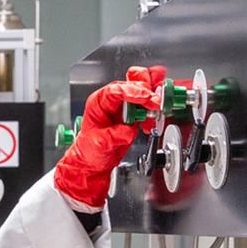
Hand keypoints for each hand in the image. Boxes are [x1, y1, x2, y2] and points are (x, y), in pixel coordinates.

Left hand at [52, 66, 166, 209]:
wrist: (94, 161)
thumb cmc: (89, 150)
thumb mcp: (98, 144)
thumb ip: (113, 136)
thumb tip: (129, 130)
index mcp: (98, 103)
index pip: (115, 90)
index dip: (132, 91)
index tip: (146, 97)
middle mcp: (111, 101)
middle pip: (131, 85)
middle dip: (146, 92)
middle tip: (156, 102)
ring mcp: (124, 106)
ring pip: (141, 91)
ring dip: (152, 99)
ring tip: (157, 109)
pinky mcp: (134, 114)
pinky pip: (147, 106)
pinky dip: (154, 111)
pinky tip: (152, 121)